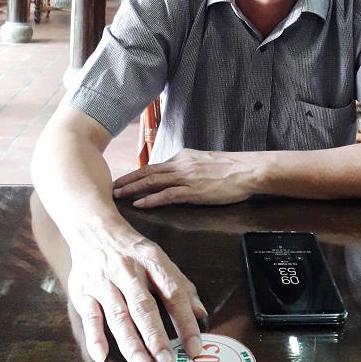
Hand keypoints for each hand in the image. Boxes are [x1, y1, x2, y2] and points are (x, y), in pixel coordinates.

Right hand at [66, 219, 206, 361]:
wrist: (94, 229)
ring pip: (118, 314)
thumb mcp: (159, 259)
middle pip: (144, 306)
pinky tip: (102, 355)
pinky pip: (89, 315)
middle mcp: (128, 271)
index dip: (185, 320)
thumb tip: (201, 313)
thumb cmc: (132, 251)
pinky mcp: (83, 291)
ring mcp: (104, 281)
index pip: (173, 292)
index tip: (195, 347)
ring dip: (130, 341)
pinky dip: (94, 336)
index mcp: (152, 261)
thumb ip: (180, 286)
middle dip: (156, 336)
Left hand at [112, 148, 259, 207]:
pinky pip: (167, 195)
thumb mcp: (206, 163)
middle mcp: (181, 165)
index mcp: (183, 158)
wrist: (249, 169)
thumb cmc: (232, 168)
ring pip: (153, 182)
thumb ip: (190, 167)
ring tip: (117, 195)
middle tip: (110, 187)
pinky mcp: (194, 190)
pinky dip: (151, 199)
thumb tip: (179, 174)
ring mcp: (187, 177)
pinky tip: (139, 204)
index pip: (154, 166)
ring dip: (132, 189)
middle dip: (127, 180)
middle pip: (148, 172)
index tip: (122, 179)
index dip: (136, 173)